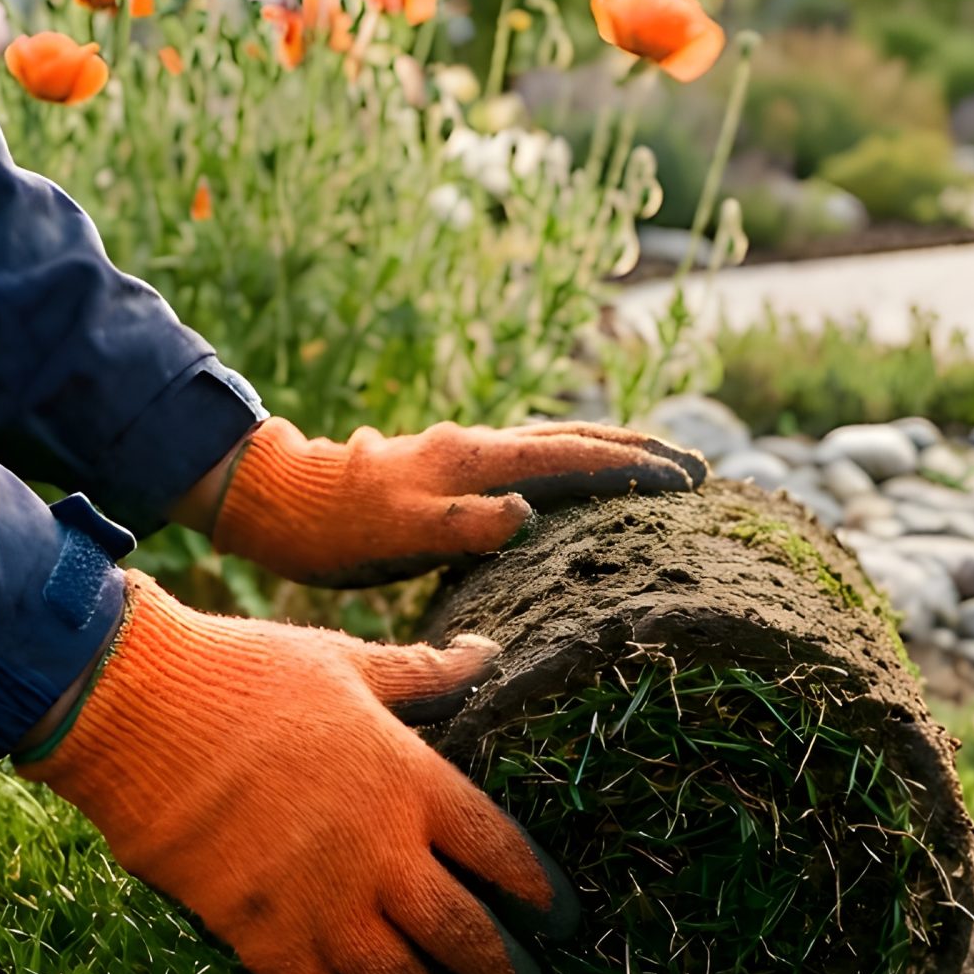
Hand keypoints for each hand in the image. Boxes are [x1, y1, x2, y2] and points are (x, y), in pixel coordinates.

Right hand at [16, 571, 575, 973]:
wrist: (138, 708)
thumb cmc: (245, 673)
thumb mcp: (347, 663)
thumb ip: (424, 673)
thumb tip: (488, 651)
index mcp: (413, 782)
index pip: (504, 853)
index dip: (542, 896)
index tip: (565, 921)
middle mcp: (382, 853)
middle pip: (467, 936)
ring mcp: (322, 901)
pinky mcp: (260, 935)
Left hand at [200, 418, 707, 586]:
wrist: (275, 500)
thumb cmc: (335, 528)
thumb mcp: (397, 534)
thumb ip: (463, 525)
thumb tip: (528, 513)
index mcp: (477, 460)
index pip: (575, 458)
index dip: (635, 468)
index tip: (689, 478)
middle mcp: (479, 448)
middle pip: (577, 439)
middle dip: (639, 450)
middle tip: (697, 468)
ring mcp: (466, 457)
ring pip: (556, 446)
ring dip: (611, 454)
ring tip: (656, 469)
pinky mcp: (452, 473)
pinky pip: (532, 464)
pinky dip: (572, 467)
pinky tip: (579, 485)